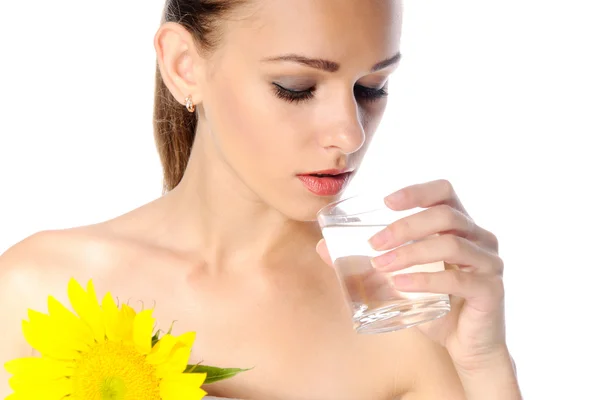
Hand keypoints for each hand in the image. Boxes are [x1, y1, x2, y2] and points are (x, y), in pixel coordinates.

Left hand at [316, 179, 508, 371]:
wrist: (467, 347)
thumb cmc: (435, 306)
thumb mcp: (399, 279)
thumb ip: (367, 261)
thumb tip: (322, 247)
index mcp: (461, 226)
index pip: (444, 192)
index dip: (416, 191)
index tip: (386, 202)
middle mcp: (480, 238)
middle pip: (445, 215)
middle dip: (405, 226)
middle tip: (374, 244)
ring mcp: (489, 263)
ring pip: (451, 244)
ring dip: (411, 252)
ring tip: (381, 265)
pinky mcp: (490, 290)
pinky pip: (457, 279)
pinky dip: (425, 280)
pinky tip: (400, 284)